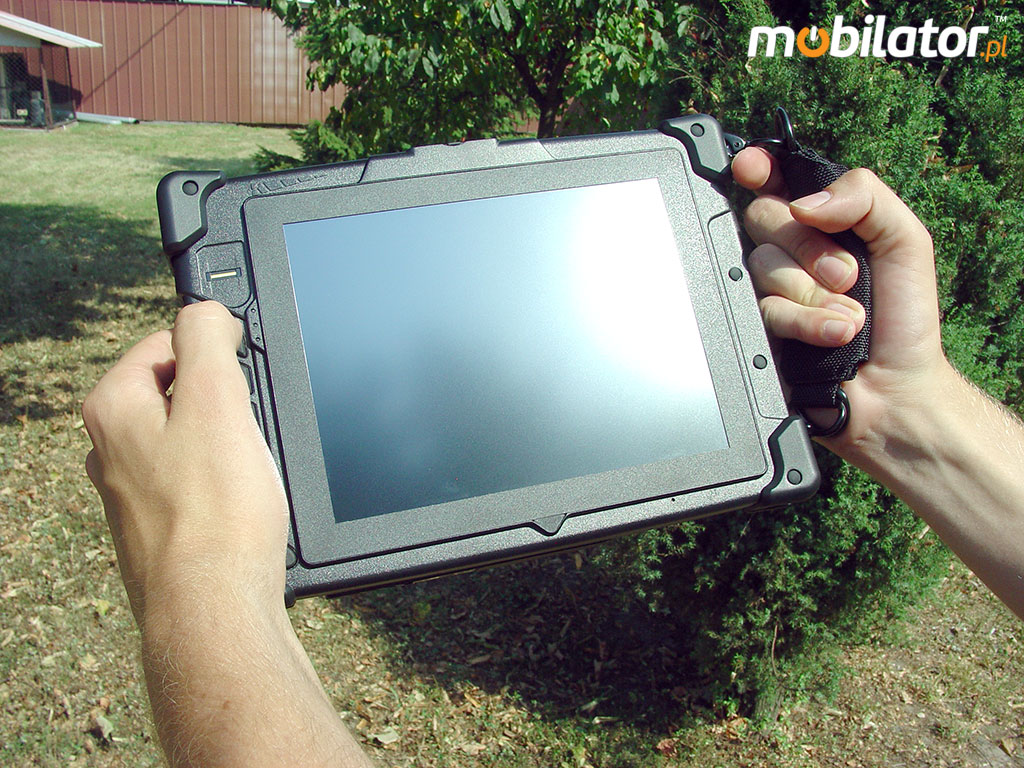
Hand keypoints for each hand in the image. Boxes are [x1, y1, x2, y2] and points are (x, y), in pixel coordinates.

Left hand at [83, 300, 287, 629]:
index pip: (166, 343)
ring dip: (231, 445)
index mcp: (113, 410)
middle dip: (225, 402)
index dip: (214, 348)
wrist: (214, 612)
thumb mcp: (216, 401)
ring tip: (253, 473)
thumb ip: (207, 339)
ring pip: (193, 441)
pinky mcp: (161, 530)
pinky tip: (247, 507)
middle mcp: (111, 452)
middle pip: (182, 393)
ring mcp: (134, 495)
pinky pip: (200, 484)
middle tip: (254, 426)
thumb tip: (206, 310)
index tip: (246, 368)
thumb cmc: (215, 514)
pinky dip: (227, 485)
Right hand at [731, 147, 955, 463]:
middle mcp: (791, 252)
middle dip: (808, 247)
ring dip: (813, 293)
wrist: (894, 389)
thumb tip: (802, 202)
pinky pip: (763, 308)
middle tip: (847, 276)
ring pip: (760, 265)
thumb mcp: (905, 240)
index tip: (753, 169)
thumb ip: (864, 196)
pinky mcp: (758, 325)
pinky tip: (833, 335)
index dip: (758, 168)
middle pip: (763, 217)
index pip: (778, 180)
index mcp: (824, 223)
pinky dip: (806, 322)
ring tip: (848, 318)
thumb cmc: (904, 317)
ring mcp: (771, 289)